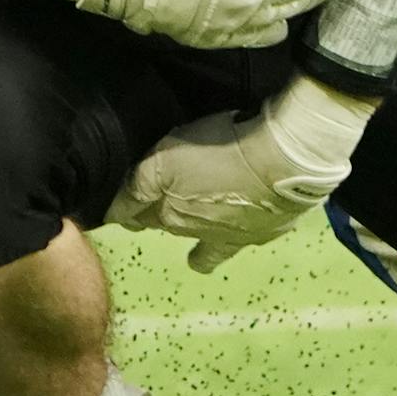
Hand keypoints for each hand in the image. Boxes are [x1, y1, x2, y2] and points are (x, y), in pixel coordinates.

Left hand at [109, 72, 378, 269]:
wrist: (283, 164)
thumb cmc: (218, 154)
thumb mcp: (162, 162)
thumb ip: (135, 189)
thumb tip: (114, 216)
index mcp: (170, 216)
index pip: (137, 217)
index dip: (128, 210)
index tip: (123, 207)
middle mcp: (198, 233)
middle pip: (170, 226)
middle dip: (161, 217)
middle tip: (161, 201)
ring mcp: (234, 235)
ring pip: (204, 241)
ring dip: (196, 233)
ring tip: (195, 232)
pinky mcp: (265, 230)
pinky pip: (242, 240)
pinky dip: (235, 236)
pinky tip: (239, 229)